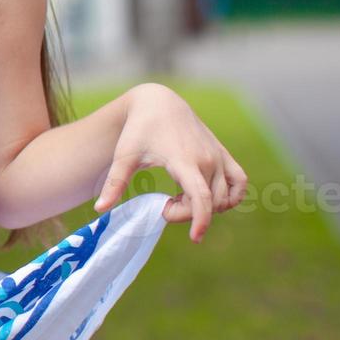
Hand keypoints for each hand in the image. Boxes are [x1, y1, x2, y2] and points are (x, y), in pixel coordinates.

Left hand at [93, 83, 248, 242]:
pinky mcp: (223, 153)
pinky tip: (209, 197)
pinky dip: (230, 196)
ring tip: (179, 198)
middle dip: (189, 214)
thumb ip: (114, 183)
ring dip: (206, 207)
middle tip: (165, 206)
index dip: (201, 220)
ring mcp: (218, 156)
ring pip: (224, 196)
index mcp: (184, 160)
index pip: (201, 197)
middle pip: (209, 202)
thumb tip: (100, 209)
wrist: (159, 102)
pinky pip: (239, 181)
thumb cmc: (138, 129)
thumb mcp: (124, 156)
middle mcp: (206, 159)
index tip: (194, 238)